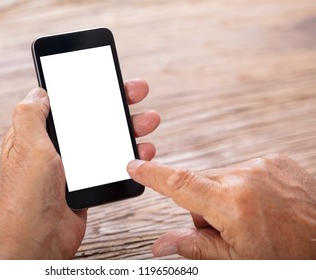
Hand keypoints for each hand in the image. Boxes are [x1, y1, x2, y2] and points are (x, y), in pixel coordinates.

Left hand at [0, 79, 159, 258]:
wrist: (38, 240)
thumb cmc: (27, 196)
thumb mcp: (26, 146)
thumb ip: (31, 115)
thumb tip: (40, 92)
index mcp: (39, 134)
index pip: (67, 103)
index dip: (88, 88)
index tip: (109, 77)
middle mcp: (57, 147)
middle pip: (92, 118)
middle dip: (117, 103)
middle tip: (138, 92)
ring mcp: (74, 166)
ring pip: (106, 140)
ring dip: (129, 128)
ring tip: (149, 121)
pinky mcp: (88, 183)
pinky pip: (112, 163)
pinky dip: (128, 156)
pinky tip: (142, 151)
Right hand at [127, 154, 315, 258]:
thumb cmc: (292, 257)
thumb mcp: (239, 262)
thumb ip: (195, 248)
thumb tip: (162, 246)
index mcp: (234, 205)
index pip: (180, 185)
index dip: (153, 175)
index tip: (134, 166)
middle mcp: (246, 177)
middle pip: (199, 184)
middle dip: (202, 206)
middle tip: (226, 229)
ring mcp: (262, 165)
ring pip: (220, 178)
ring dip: (223, 197)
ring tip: (249, 218)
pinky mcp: (274, 160)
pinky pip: (241, 170)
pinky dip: (241, 187)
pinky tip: (260, 205)